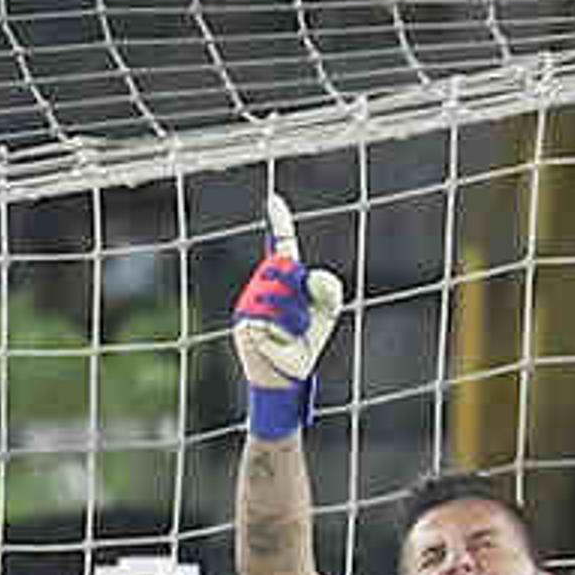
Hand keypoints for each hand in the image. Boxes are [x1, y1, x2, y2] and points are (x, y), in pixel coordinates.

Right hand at [230, 191, 346, 443]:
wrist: (288, 374)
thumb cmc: (306, 342)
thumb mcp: (327, 314)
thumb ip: (330, 290)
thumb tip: (310, 275)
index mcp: (284, 279)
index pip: (282, 244)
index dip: (279, 222)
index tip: (274, 200)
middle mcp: (263, 285)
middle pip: (289, 271)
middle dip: (304, 295)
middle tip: (305, 320)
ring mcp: (251, 302)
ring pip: (282, 297)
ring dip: (296, 318)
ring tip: (291, 334)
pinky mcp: (245, 322)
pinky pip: (270, 319)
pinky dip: (283, 333)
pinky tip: (278, 342)